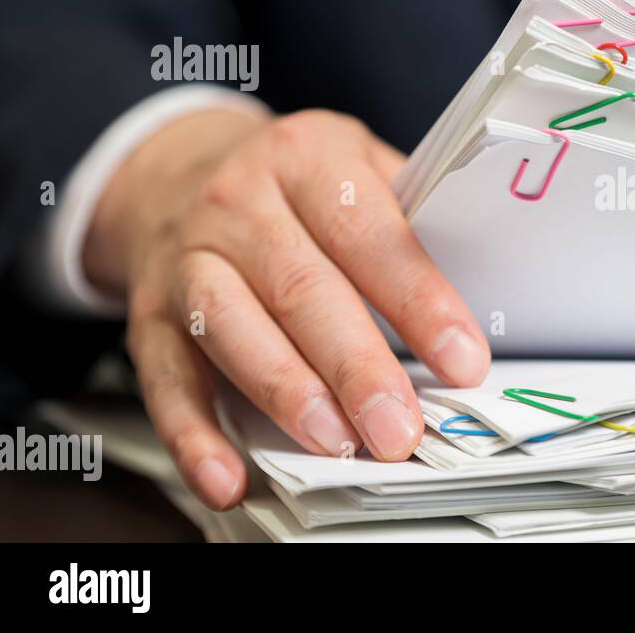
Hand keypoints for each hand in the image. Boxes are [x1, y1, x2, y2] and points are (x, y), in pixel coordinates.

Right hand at [85, 108, 491, 509]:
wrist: (174, 171)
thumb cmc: (295, 183)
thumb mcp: (353, 164)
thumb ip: (410, 217)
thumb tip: (485, 291)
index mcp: (307, 159)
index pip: (369, 232)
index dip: (418, 300)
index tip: (463, 360)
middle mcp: (240, 203)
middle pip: (302, 289)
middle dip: (357, 366)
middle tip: (399, 427)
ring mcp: (188, 258)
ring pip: (232, 329)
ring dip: (287, 394)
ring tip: (336, 443)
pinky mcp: (148, 314)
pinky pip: (166, 378)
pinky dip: (194, 434)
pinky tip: (227, 475)